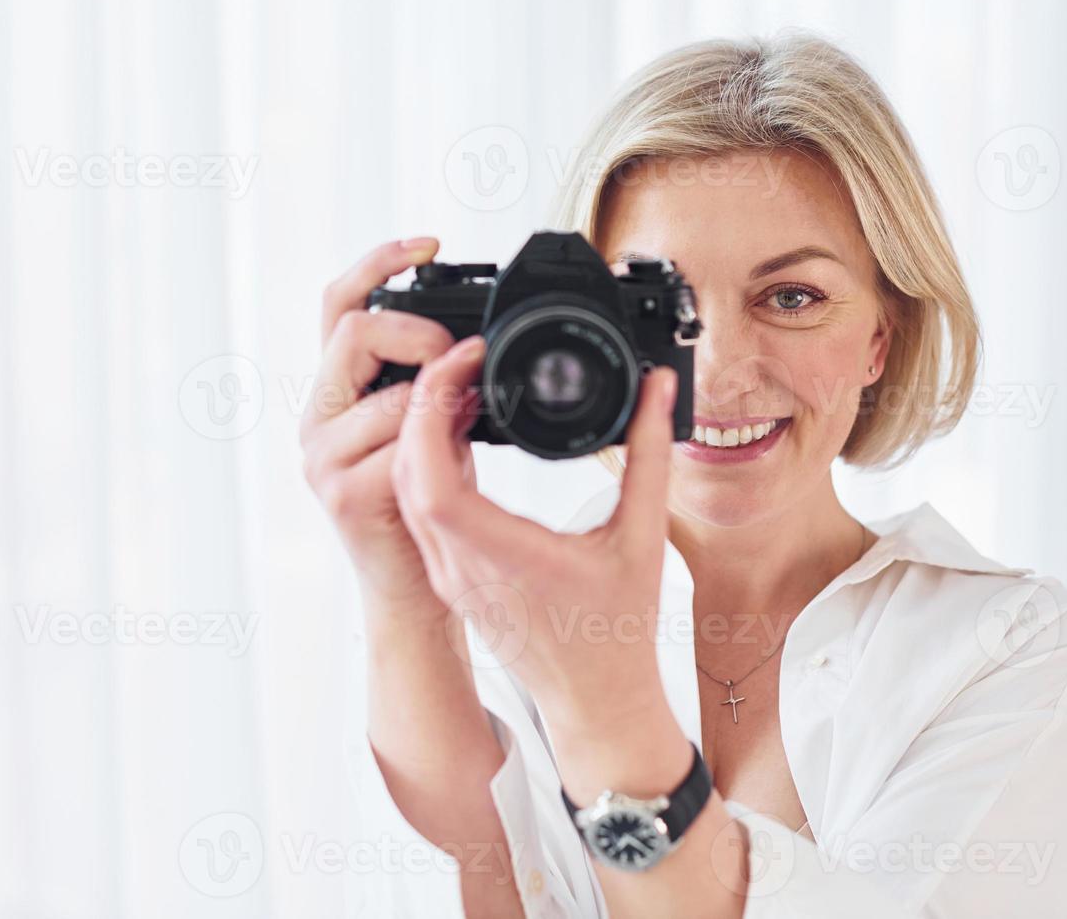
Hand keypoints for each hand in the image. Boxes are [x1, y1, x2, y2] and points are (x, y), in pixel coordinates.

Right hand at [301, 237, 473, 613]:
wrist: (415, 588)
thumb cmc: (426, 505)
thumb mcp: (434, 427)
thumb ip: (435, 382)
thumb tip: (472, 341)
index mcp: (336, 391)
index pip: (337, 304)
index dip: (377, 262)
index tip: (428, 243)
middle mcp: (317, 417)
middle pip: (353, 330)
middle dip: (419, 332)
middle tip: (463, 356)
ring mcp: (322, 456)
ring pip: (386, 389)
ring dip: (440, 393)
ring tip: (475, 413)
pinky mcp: (341, 492)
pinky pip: (397, 442)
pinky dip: (438, 439)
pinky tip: (463, 450)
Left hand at [389, 333, 680, 728]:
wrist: (598, 704)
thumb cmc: (620, 632)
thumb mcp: (644, 535)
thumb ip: (652, 454)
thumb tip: (659, 389)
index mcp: (502, 559)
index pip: (430, 478)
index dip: (431, 410)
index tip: (464, 364)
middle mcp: (462, 569)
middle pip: (407, 474)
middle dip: (422, 407)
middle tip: (463, 362)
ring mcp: (453, 577)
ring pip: (407, 493)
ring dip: (421, 435)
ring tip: (464, 390)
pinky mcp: (455, 581)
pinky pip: (422, 513)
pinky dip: (429, 466)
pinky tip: (461, 437)